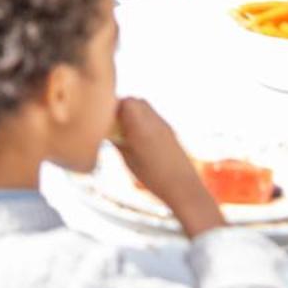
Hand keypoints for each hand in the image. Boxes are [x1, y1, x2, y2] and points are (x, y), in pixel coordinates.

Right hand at [115, 98, 221, 236]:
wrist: (182, 186)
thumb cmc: (153, 176)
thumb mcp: (129, 160)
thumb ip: (118, 141)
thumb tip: (107, 132)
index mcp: (140, 127)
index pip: (124, 102)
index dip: (112, 108)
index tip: (105, 120)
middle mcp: (153, 120)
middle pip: (134, 101)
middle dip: (122, 108)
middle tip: (114, 124)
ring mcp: (163, 123)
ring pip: (144, 106)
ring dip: (133, 112)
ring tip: (127, 131)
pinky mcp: (169, 129)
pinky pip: (152, 115)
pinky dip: (143, 119)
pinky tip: (140, 136)